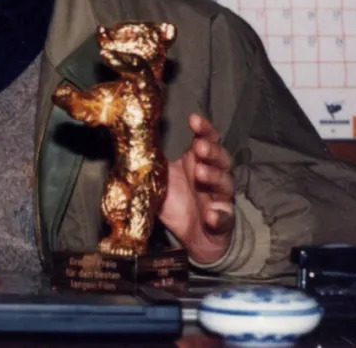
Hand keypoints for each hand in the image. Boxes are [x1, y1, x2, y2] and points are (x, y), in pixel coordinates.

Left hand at [158, 114, 234, 264]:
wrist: (193, 237)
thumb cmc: (178, 202)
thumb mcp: (161, 180)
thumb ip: (151, 164)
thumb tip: (130, 146)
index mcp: (197, 162)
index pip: (206, 140)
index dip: (203, 129)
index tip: (194, 120)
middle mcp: (214, 176)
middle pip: (220, 158)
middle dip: (211, 150)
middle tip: (199, 147)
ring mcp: (221, 198)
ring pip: (224, 184)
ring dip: (214, 176)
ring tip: (201, 173)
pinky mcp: (224, 221)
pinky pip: (225, 218)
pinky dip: (219, 216)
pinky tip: (211, 215)